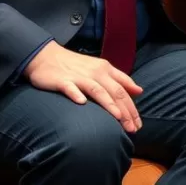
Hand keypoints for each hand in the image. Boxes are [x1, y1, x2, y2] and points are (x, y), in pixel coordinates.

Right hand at [23, 41, 142, 132]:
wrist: (45, 56)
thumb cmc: (75, 65)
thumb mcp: (101, 68)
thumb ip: (120, 79)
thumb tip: (139, 91)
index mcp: (105, 69)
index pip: (124, 89)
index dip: (132, 107)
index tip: (139, 124)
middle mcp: (95, 73)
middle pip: (114, 92)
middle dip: (125, 111)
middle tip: (133, 129)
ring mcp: (78, 76)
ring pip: (97, 90)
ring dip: (108, 104)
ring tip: (118, 117)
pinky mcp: (62, 80)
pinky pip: (70, 87)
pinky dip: (76, 94)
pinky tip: (81, 103)